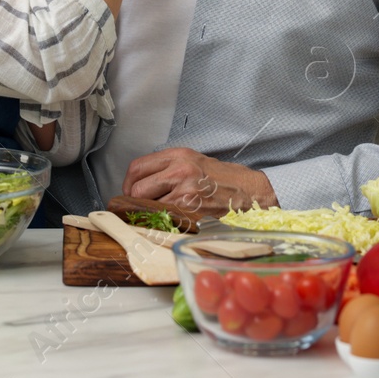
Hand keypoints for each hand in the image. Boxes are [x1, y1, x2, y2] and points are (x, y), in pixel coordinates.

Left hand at [122, 148, 277, 212]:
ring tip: (162, 214)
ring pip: (149, 207)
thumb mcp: (194, 161)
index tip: (131, 192)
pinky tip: (174, 220)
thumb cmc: (223, 179)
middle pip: (137, 189)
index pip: (137, 167)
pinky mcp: (191, 211)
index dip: (128, 183)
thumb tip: (141, 183)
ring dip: (151, 214)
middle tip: (142, 207)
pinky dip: (164, 222)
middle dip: (135, 202)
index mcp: (178, 156)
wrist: (249, 192)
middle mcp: (179, 171)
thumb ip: (168, 168)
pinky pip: (164, 219)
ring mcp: (185, 192)